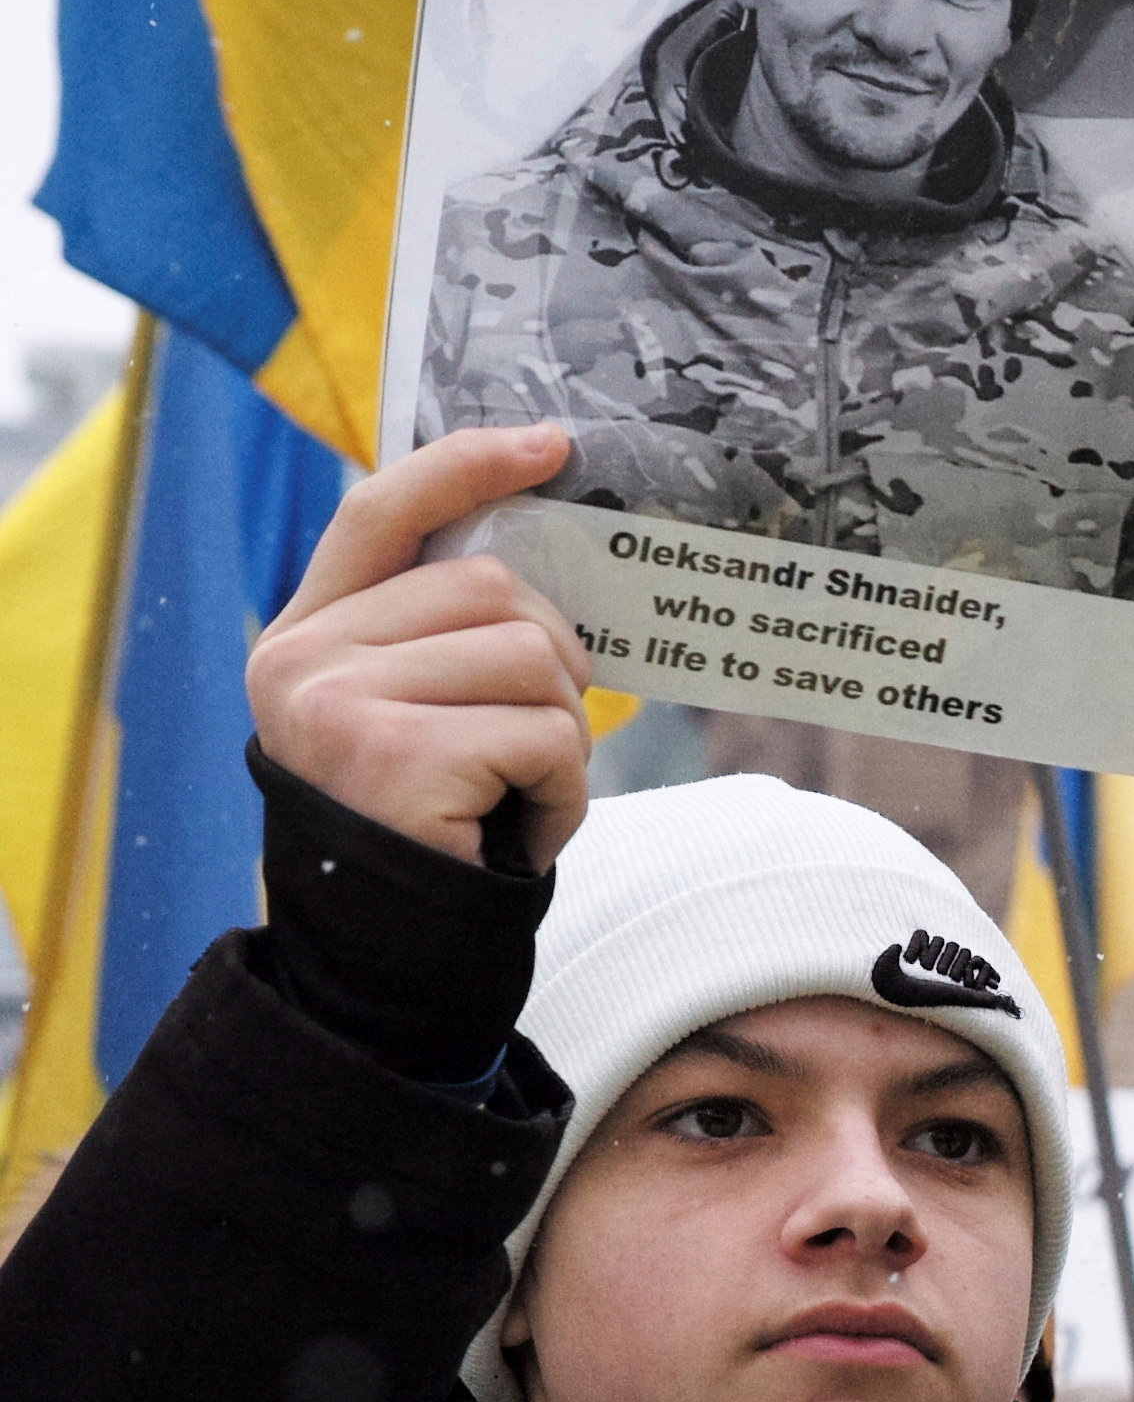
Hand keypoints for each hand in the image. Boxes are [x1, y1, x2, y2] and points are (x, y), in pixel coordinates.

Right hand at [243, 425, 595, 872]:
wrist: (387, 957)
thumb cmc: (428, 831)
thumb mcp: (418, 716)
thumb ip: (443, 637)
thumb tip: (539, 547)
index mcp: (305, 637)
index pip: (380, 514)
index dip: (465, 467)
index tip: (548, 444)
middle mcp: (302, 660)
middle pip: (491, 589)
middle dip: (553, 665)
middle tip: (532, 747)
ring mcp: (338, 705)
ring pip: (532, 658)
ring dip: (563, 739)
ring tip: (518, 795)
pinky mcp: (395, 757)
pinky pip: (545, 735)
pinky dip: (564, 793)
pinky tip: (519, 833)